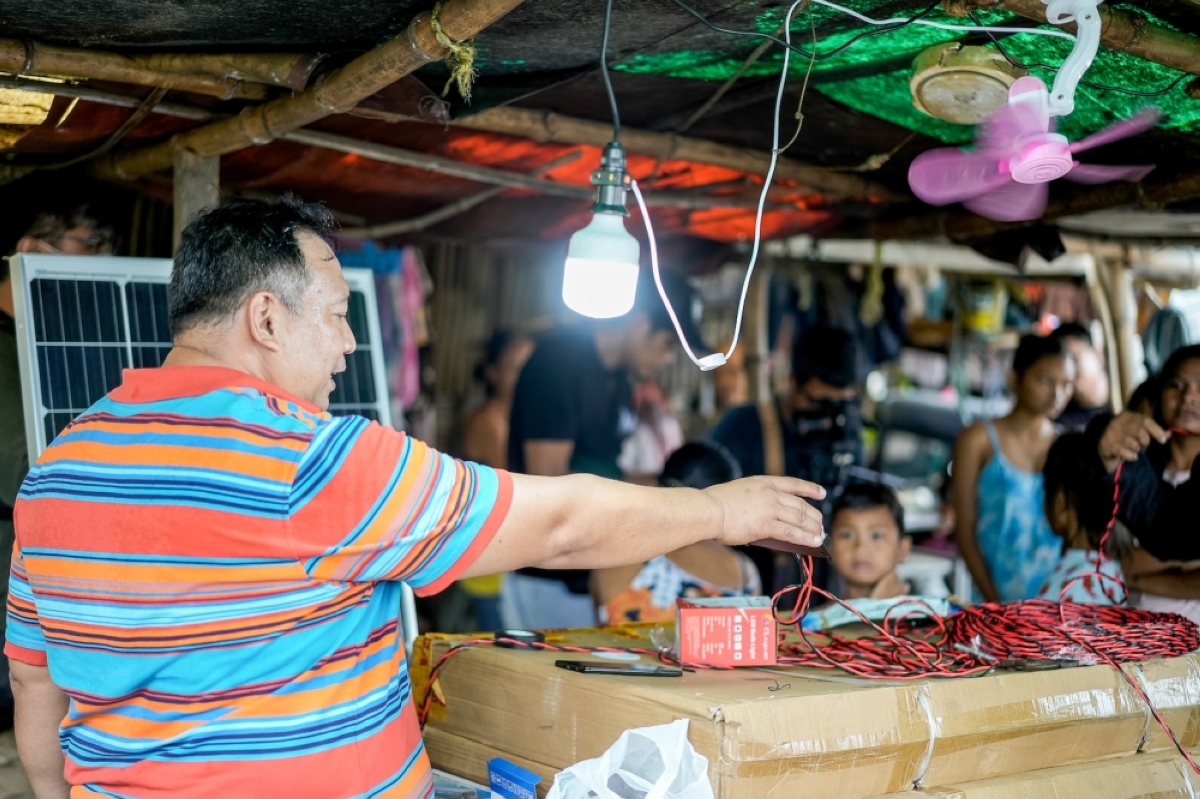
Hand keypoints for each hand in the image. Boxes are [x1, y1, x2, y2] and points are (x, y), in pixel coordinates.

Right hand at [703, 476, 825, 548]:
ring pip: (800, 519)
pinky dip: (805, 538)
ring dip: (813, 529)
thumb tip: (773, 524)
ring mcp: (770, 508)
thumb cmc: (717, 504)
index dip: (810, 489)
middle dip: (814, 516)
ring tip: (820, 536)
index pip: (794, 484)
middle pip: (801, 505)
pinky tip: (813, 543)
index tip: (822, 493)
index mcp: (764, 482)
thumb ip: (758, 503)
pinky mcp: (766, 525)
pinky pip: (791, 532)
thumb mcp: (742, 493)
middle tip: (820, 526)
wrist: (708, 509)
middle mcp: (771, 493)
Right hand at [1099, 412, 1169, 471]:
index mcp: (1127, 415)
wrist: (1104, 446)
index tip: (1162, 440)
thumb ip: (1153, 431)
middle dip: (1146, 442)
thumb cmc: (1125, 438)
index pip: (1145, 421)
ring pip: (1133, 443)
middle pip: (1140, 432)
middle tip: (1144, 447)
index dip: (1156, 430)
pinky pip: (1124, 452)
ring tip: (1135, 450)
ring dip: (1138, 450)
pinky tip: (1131, 456)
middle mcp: (1118, 422)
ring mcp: (1111, 433)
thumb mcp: (1138, 431)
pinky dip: (1131, 456)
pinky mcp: (1107, 444)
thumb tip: (1168, 434)